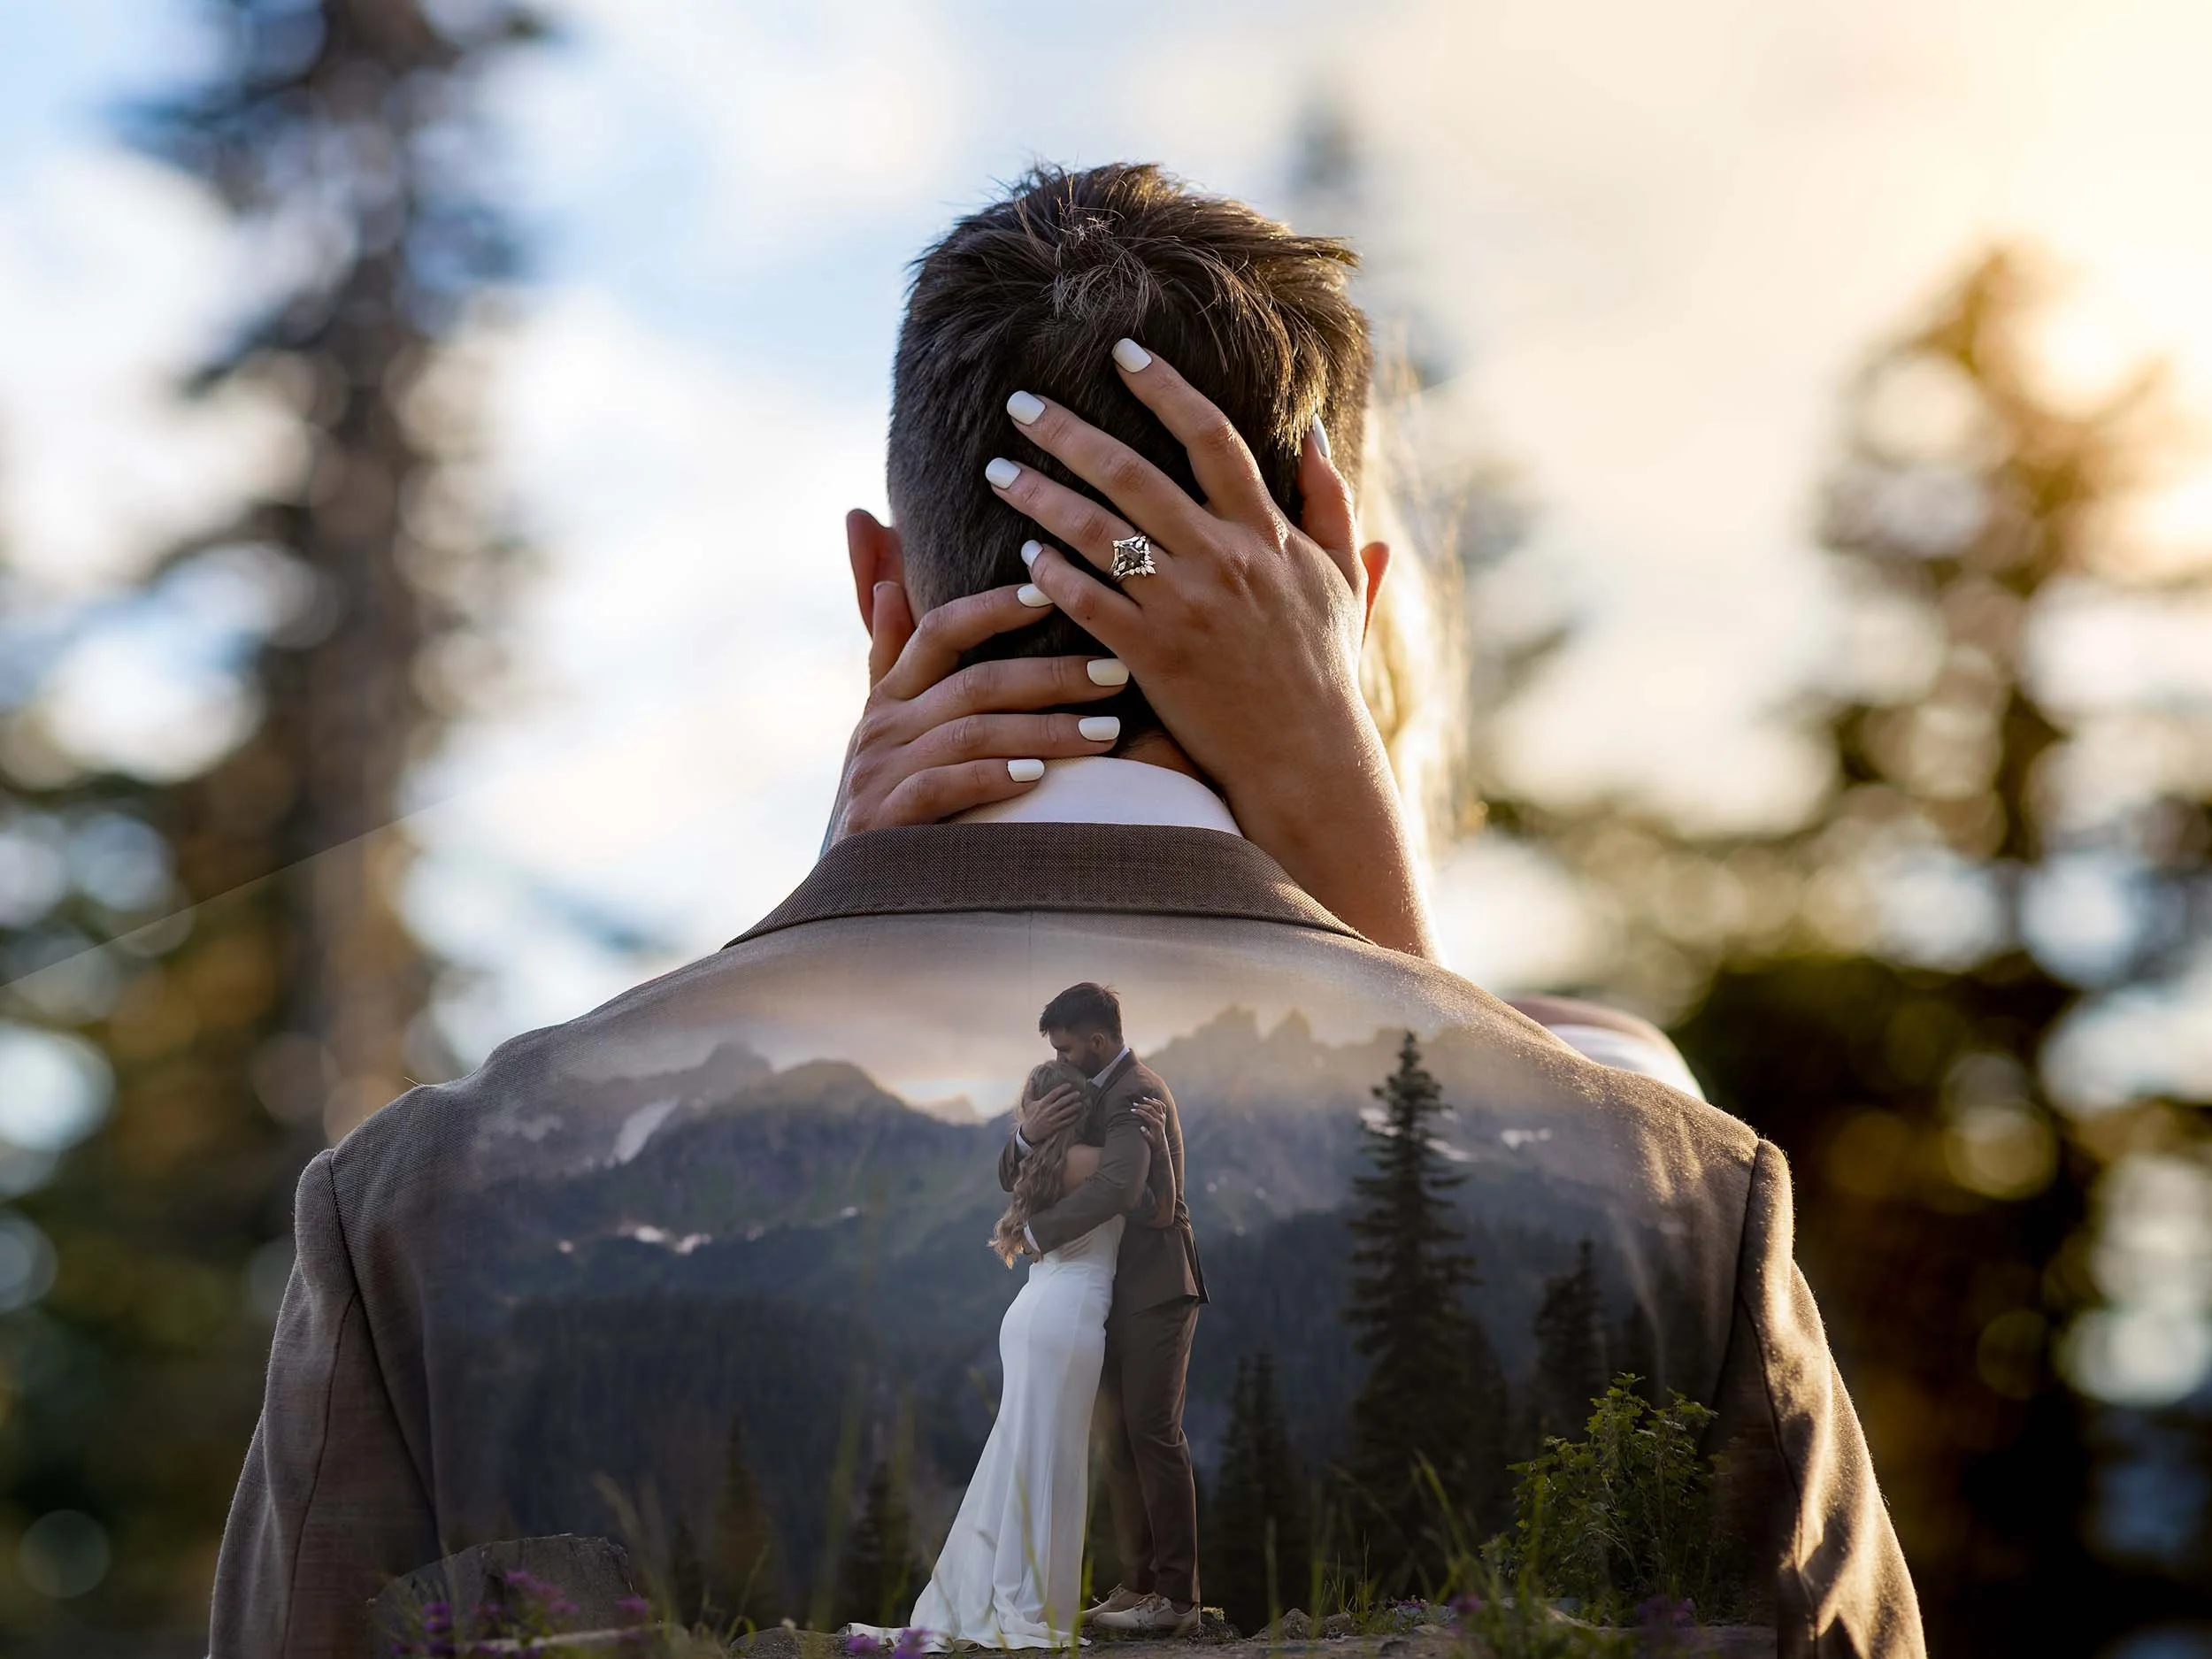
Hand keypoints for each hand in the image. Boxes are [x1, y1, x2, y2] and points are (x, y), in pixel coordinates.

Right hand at [826, 578, 1129, 840]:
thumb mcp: (888, 726)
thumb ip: (891, 656)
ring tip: (1106, 734)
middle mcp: (882, 727)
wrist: (853, 890)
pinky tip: (1038, 779)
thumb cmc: (888, 800)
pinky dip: (991, 778)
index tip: (1051, 596)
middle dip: (1051, 676)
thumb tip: (891, 586)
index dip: (993, 609)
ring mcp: (880, 774)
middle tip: (1114, 675)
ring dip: (1044, 731)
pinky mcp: (883, 821)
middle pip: (974, 684)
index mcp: (890, 696)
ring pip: (971, 735)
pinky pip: (943, 788)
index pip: (940, 631)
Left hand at [987, 344, 1436, 957]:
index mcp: (1264, 532)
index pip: (1210, 437)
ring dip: (1040, 495)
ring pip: (1096, 533)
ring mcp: (1184, 607)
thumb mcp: (1341, 577)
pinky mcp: (1154, 656)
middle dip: (1068, 432)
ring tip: (997, 471)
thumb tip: (1316, 431)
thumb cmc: (1324, 667)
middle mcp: (1221, 559)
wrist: (1306, 755)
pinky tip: (1025, 553)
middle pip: (1131, 473)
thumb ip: (1330, 502)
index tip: (1122, 353)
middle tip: (1020, 401)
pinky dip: (1055, 574)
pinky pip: (1090, 603)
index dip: (1165, 387)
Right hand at [1019, 1081, 1084, 1145]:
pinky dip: (1072, 1118)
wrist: (1029, 1133)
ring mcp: (1052, 1119)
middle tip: (1078, 1093)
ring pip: (1066, 1112)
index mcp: (1042, 1103)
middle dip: (1071, 1097)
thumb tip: (1031, 1079)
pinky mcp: (1055, 1127)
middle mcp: (1048, 1111)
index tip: (1069, 1085)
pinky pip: (1066, 1122)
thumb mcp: (1028, 1103)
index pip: (1054, 1094)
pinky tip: (1077, 1114)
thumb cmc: (1029, 1116)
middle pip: (1062, 1102)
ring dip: (1074, 1107)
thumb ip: (1029, 1090)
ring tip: (1080, 1103)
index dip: (1062, 1089)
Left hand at [1126, 1096, 1177, 1226]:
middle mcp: (1162, 1136)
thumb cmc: (1153, 1165)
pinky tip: (1140, 1131)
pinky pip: (1155, 1141)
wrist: (1164, 1181)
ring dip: (1146, 1115)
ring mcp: (1161, 1143)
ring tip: (1134, 1111)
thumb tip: (1132, 1130)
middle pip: (1159, 1114)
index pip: (1160, 1112)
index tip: (1142, 1098)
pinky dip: (1148, 1135)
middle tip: (1135, 1103)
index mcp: (1160, 1132)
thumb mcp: (1148, 1147)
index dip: (1152, 1103)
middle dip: (1147, 1106)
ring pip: (1158, 1123)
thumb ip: (1143, 1137)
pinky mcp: (1160, 1153)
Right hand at [1128, 1096, 1168, 1156]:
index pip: (1146, 1115)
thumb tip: (1141, 1128)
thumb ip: (1146, 1134)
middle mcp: (1160, 1119)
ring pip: (1157, 1105)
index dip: (1138, 1112)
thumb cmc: (1153, 1142)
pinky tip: (1152, 1099)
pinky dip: (1158, 1102)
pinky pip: (1163, 1106)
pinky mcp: (1164, 1116)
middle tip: (1134, 1104)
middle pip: (1151, 1108)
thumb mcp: (1149, 1140)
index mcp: (1156, 1124)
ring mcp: (1163, 1117)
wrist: (1161, 1143)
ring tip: (1143, 1098)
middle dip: (1141, 1105)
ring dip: (1150, 1101)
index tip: (1132, 1110)